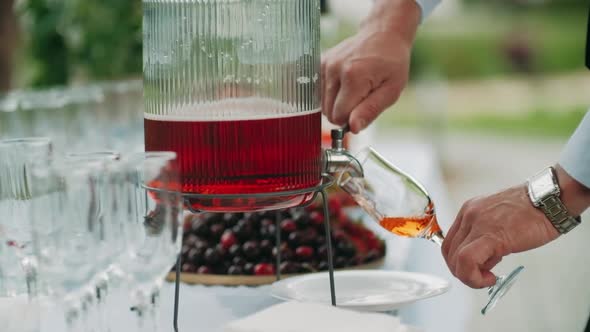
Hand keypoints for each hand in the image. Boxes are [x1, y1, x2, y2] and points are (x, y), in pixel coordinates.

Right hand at [321, 0, 419, 133]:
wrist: (383, 34)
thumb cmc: (391, 63)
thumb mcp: (391, 91)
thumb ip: (370, 111)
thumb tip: (352, 128)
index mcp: (353, 77)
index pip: (340, 117)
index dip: (352, 120)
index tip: (364, 109)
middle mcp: (334, 69)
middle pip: (329, 112)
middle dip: (345, 112)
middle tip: (362, 97)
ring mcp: (325, 64)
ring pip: (322, 104)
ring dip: (338, 103)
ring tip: (355, 89)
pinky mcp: (321, 63)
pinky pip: (320, 92)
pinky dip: (332, 93)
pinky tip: (345, 83)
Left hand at [441, 185, 558, 288]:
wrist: (549, 201)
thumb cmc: (532, 211)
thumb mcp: (499, 221)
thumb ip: (485, 238)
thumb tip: (482, 262)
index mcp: (469, 211)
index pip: (450, 242)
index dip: (460, 261)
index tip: (476, 268)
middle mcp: (468, 216)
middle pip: (449, 252)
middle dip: (463, 271)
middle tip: (482, 276)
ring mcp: (477, 224)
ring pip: (455, 259)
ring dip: (469, 277)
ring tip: (488, 277)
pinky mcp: (490, 236)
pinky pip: (467, 260)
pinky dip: (474, 277)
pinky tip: (491, 278)